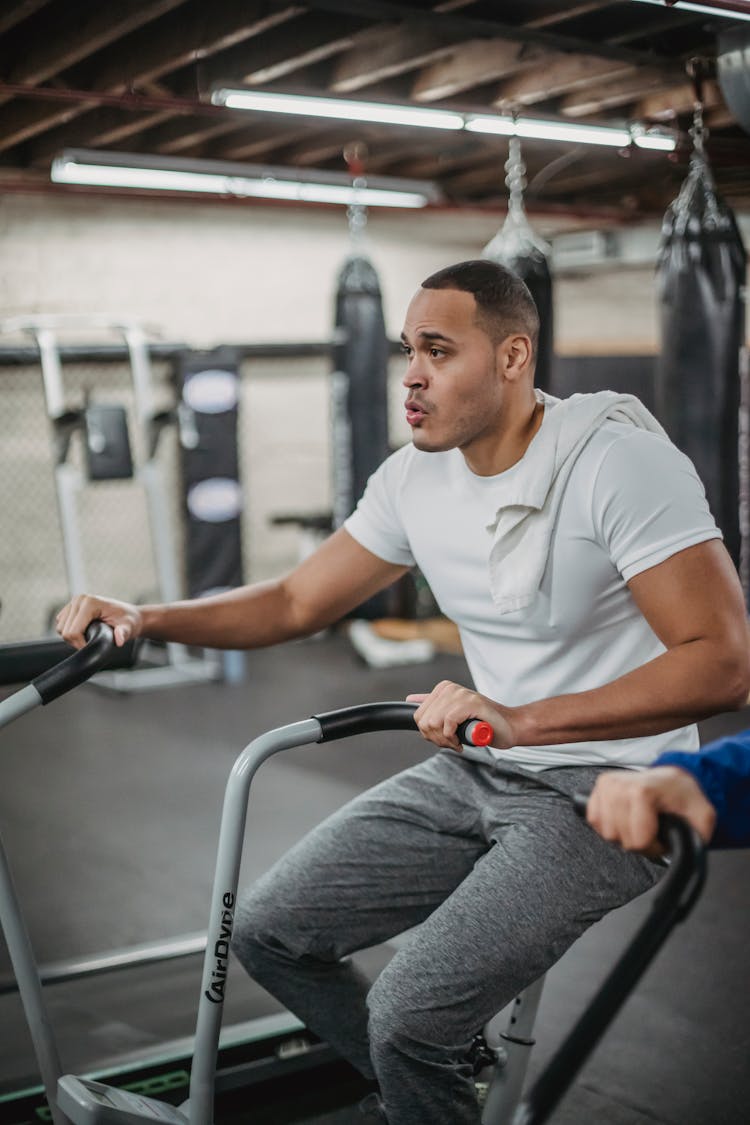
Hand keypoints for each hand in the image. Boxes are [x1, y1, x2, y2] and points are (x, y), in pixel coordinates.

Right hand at [56, 594, 142, 648]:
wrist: (128, 615)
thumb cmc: (127, 620)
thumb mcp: (128, 628)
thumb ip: (123, 633)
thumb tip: (119, 640)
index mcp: (90, 602)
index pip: (73, 631)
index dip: (80, 644)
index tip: (93, 646)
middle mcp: (79, 599)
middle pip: (64, 631)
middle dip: (76, 642)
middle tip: (91, 643)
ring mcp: (74, 602)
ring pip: (60, 628)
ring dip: (72, 637)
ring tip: (89, 637)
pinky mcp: (70, 607)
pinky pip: (61, 624)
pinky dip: (70, 632)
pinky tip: (84, 631)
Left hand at [406, 680, 515, 751]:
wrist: (510, 726)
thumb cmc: (483, 723)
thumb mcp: (454, 713)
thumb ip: (434, 705)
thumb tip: (410, 699)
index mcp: (442, 689)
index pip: (418, 716)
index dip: (429, 734)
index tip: (444, 739)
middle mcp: (449, 688)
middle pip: (424, 721)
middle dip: (436, 739)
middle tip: (452, 742)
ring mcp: (460, 693)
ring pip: (434, 723)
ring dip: (445, 740)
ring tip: (458, 742)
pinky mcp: (470, 702)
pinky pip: (448, 723)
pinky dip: (453, 738)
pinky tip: (463, 741)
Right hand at [586, 766, 716, 854]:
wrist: (672, 779)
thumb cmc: (685, 797)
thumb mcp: (703, 817)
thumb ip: (696, 837)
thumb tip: (683, 853)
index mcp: (644, 790)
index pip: (638, 839)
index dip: (654, 846)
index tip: (663, 835)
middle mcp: (620, 785)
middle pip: (620, 838)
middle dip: (638, 841)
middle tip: (652, 830)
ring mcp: (606, 785)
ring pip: (606, 832)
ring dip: (624, 834)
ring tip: (639, 823)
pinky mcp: (597, 789)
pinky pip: (595, 821)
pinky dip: (611, 826)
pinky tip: (625, 819)